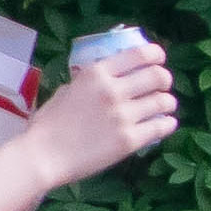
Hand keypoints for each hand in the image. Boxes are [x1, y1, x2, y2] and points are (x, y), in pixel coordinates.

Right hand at [22, 44, 179, 186]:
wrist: (42, 157)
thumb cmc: (48, 125)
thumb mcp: (67, 91)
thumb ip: (88, 82)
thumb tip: (108, 78)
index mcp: (96, 73)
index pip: (140, 54)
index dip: (156, 54)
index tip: (159, 59)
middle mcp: (113, 90)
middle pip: (158, 76)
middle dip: (165, 79)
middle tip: (162, 86)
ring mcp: (123, 116)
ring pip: (164, 102)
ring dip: (168, 103)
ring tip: (164, 107)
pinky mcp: (130, 140)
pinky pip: (161, 127)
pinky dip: (168, 124)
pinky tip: (165, 124)